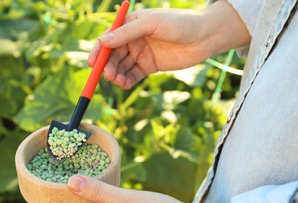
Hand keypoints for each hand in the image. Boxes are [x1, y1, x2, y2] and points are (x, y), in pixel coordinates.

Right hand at [88, 0, 249, 88]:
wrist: (205, 37)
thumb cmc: (180, 24)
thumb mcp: (152, 24)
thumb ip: (126, 33)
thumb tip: (102, 41)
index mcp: (131, 24)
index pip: (109, 39)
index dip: (98, 51)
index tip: (92, 63)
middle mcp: (133, 39)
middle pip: (113, 55)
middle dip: (108, 66)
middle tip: (109, 76)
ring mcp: (141, 53)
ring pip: (122, 66)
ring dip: (117, 74)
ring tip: (118, 81)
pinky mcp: (149, 66)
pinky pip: (133, 75)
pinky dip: (127, 80)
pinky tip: (125, 84)